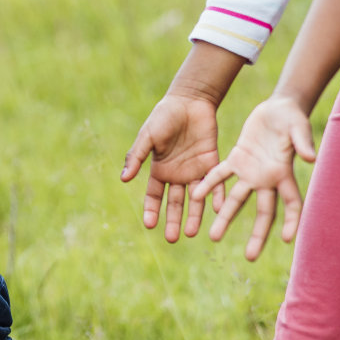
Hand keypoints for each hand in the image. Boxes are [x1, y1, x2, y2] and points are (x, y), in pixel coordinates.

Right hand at [121, 93, 221, 240]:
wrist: (190, 100)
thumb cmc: (165, 116)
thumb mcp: (148, 136)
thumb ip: (137, 157)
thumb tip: (123, 179)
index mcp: (160, 169)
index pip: (154, 196)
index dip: (152, 210)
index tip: (149, 225)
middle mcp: (177, 174)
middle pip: (175, 203)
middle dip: (173, 221)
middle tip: (173, 239)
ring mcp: (196, 170)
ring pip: (195, 199)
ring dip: (194, 216)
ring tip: (192, 233)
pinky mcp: (212, 163)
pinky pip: (215, 184)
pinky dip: (216, 196)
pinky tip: (216, 210)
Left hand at [194, 96, 317, 260]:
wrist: (277, 108)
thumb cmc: (293, 118)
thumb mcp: (298, 128)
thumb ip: (302, 143)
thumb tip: (310, 158)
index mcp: (284, 174)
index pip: (291, 203)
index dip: (292, 221)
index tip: (288, 240)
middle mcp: (267, 179)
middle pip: (263, 212)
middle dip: (258, 235)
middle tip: (250, 257)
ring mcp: (250, 171)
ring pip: (236, 200)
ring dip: (225, 217)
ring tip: (212, 236)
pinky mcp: (236, 159)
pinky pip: (219, 175)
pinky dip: (209, 185)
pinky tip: (196, 197)